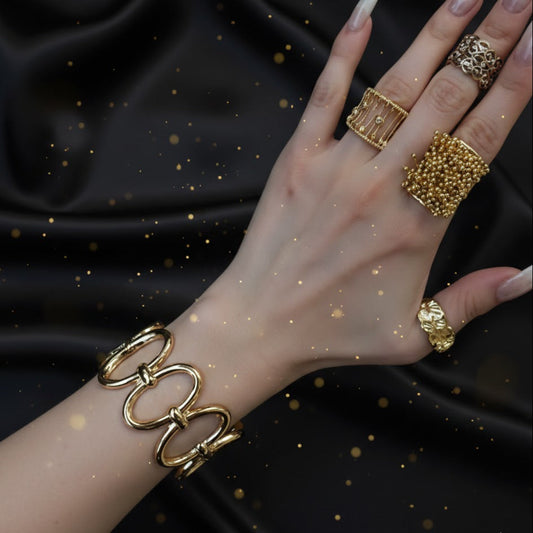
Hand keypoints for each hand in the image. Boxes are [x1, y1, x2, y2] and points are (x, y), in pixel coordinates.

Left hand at [199, 0, 531, 376]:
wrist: (260, 325)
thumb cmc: (334, 332)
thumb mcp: (414, 333)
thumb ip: (473, 301)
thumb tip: (528, 277)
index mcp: (420, 225)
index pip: (480, 141)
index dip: (514, 87)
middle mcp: (383, 186)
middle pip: (447, 100)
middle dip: (489, 42)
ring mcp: (337, 168)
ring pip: (394, 89)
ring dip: (433, 37)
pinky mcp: (297, 161)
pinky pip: (324, 97)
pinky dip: (343, 54)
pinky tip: (363, 13)